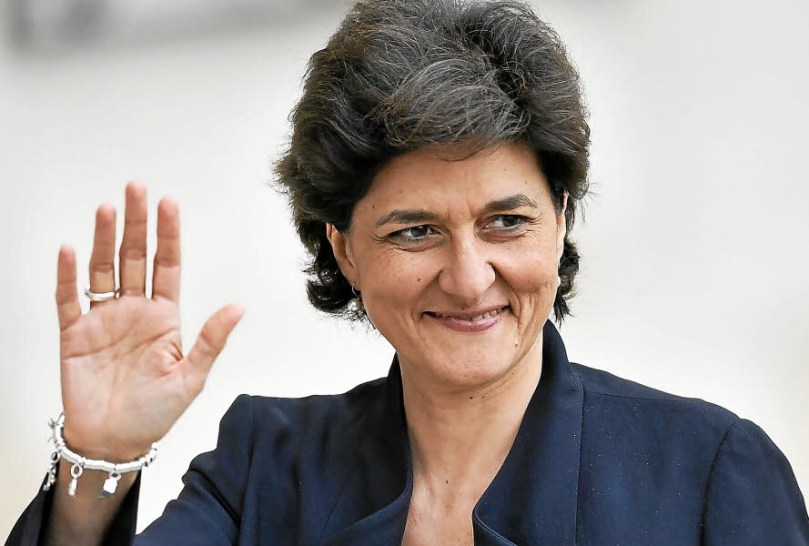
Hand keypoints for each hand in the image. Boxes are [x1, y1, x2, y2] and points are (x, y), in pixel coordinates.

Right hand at [54, 182, 242, 460]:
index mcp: (164, 316)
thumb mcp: (191, 377)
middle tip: (136, 189)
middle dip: (136, 223)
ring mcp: (103, 319)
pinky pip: (68, 299)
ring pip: (103, 269)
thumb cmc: (155, 413)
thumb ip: (211, 339)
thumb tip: (239, 307)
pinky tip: (69, 250)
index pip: (167, 265)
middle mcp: (134, 310)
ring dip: (103, 239)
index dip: (168, 235)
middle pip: (135, 257)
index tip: (169, 203)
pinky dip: (67, 275)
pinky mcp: (75, 334)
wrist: (114, 443)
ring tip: (107, 209)